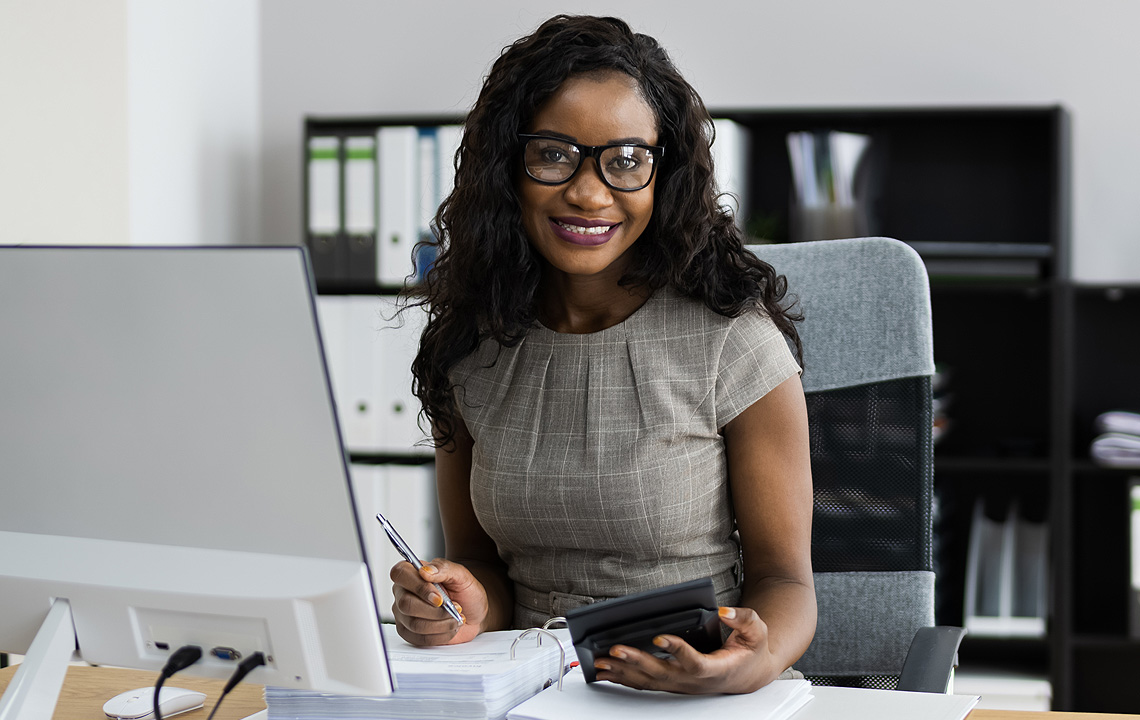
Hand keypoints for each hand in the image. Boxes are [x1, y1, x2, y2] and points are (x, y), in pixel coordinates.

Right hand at [390, 558, 488, 645]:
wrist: (474, 611)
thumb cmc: (465, 590)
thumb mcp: (460, 574)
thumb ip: (443, 568)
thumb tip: (425, 571)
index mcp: (411, 572)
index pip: (401, 574)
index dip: (419, 587)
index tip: (439, 597)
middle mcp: (403, 592)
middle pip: (406, 604)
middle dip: (435, 610)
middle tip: (454, 608)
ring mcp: (403, 614)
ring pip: (415, 624)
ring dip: (441, 623)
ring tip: (455, 617)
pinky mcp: (409, 633)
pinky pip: (420, 639)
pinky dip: (441, 635)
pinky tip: (450, 626)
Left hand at [592, 606, 781, 693]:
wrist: (748, 674)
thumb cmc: (749, 651)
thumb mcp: (756, 631)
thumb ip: (743, 619)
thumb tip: (725, 611)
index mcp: (715, 669)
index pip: (694, 662)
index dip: (677, 651)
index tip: (660, 637)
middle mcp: (694, 680)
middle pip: (661, 674)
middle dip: (636, 661)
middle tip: (614, 649)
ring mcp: (681, 685)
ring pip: (648, 682)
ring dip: (623, 672)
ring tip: (600, 661)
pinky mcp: (672, 683)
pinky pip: (644, 683)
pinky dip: (623, 677)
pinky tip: (605, 672)